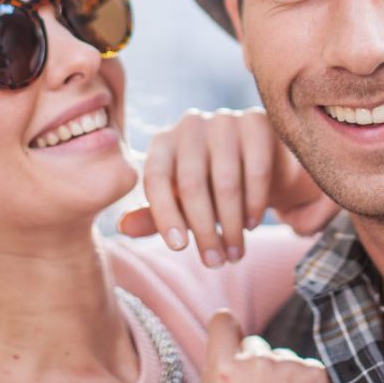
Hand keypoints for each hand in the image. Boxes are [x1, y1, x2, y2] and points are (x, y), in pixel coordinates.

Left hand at [117, 107, 337, 265]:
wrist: (260, 163)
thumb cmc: (209, 188)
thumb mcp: (180, 204)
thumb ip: (153, 216)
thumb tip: (123, 226)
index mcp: (163, 142)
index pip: (156, 177)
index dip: (165, 214)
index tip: (179, 248)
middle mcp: (190, 124)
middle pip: (191, 183)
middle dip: (203, 229)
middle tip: (213, 262)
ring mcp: (224, 120)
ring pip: (226, 181)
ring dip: (231, 225)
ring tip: (234, 253)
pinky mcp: (257, 122)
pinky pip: (255, 170)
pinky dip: (254, 203)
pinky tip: (251, 225)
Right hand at [199, 309, 332, 382]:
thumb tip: (216, 355)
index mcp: (223, 372)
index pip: (222, 322)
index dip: (226, 328)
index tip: (231, 335)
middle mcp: (255, 361)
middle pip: (253, 344)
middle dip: (254, 364)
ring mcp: (288, 364)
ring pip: (281, 358)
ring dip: (280, 375)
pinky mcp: (315, 372)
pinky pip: (305, 368)